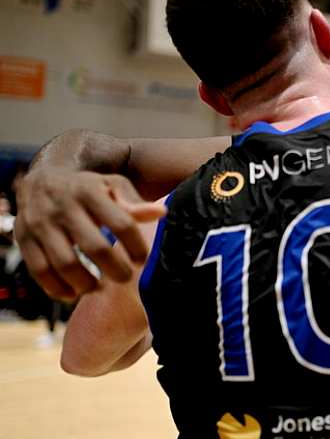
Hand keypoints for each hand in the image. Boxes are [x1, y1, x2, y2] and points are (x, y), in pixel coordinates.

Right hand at [14, 168, 165, 301]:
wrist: (41, 181)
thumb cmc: (87, 188)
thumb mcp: (112, 186)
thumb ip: (135, 203)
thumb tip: (162, 213)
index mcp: (90, 192)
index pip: (121, 222)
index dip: (136, 246)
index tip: (143, 259)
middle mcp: (64, 207)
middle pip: (94, 247)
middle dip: (115, 269)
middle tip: (125, 277)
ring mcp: (41, 224)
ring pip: (65, 263)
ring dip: (86, 283)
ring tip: (99, 287)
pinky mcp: (24, 239)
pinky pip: (40, 271)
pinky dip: (58, 288)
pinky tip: (74, 292)